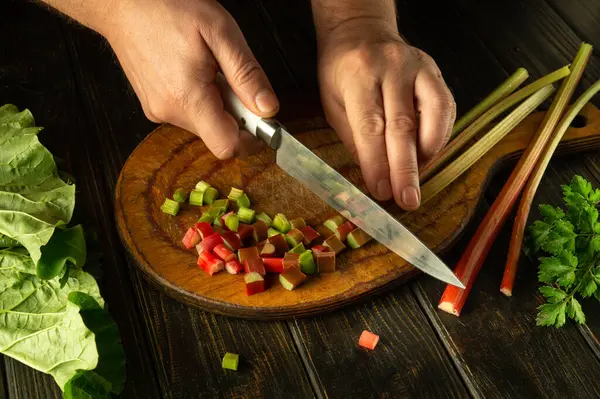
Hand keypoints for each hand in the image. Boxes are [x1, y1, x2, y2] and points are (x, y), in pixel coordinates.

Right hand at [104, 0, 278, 158]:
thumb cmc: (167, 8)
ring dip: (218, 105)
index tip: (260, 118)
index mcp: (188, 98)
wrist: (122, 1)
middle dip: (235, 114)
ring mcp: (158, 111)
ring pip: (204, 125)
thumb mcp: (221, 33)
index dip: (250, 138)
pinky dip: (201, 100)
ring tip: (209, 69)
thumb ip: (246, 75)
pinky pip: (188, 114)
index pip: (226, 147)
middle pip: (218, 135)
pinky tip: (195, 72)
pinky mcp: (153, 106)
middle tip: (230, 78)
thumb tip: (268, 108)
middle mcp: (169, 111)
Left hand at [317, 19, 455, 209]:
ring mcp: (419, 67)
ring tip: (417, 181)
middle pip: (403, 125)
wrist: (361, 32)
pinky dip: (440, 138)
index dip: (377, 162)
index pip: (370, 125)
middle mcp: (392, 68)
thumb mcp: (334, 104)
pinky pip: (446, 109)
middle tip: (408, 199)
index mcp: (358, 75)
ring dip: (427, 155)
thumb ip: (354, 138)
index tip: (381, 192)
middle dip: (405, 168)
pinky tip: (428, 156)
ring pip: (433, 116)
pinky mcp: (436, 72)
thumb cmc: (342, 72)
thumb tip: (374, 177)